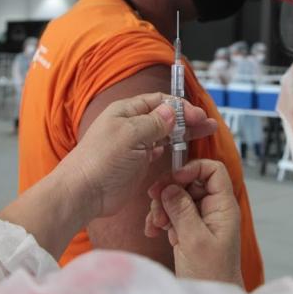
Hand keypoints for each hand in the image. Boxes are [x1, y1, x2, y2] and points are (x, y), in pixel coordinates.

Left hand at [60, 93, 216, 220]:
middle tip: (208, 124)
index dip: (180, 107)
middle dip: (188, 119)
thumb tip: (171, 111)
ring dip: (183, 133)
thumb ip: (154, 123)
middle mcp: (131, 126)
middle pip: (165, 117)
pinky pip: (159, 151)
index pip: (159, 101)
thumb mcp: (130, 135)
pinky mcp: (137, 163)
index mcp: (126, 111)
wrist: (84, 192)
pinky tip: (182, 149)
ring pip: (165, 134)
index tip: (198, 116)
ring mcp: (134, 145)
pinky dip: (171, 149)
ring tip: (204, 134)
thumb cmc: (100, 161)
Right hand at [144, 159, 242, 286]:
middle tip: (155, 203)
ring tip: (155, 224)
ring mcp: (201, 220)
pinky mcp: (189, 231)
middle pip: (191, 183)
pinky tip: (154, 231)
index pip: (213, 170)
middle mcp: (214, 210)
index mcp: (223, 207)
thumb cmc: (211, 275)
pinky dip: (161, 219)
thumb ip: (182, 210)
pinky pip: (173, 214)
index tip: (172, 181)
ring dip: (162, 207)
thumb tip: (170, 186)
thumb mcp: (194, 240)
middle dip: (170, 191)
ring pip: (178, 198)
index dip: (192, 169)